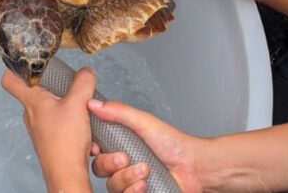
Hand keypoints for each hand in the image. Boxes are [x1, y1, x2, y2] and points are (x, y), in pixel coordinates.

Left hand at [1, 69, 95, 190]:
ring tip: (84, 113)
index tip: (30, 64)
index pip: (10, 79)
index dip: (17, 68)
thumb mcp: (78, 103)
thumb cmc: (65, 142)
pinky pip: (61, 125)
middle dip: (57, 88)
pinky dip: (74, 125)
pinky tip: (86, 131)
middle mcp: (31, 114)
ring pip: (53, 109)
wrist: (66, 173)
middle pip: (38, 93)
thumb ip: (83, 83)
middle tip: (72, 87)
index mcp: (32, 101)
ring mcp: (39, 128)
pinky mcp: (50, 140)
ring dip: (70, 109)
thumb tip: (86, 72)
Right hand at [88, 100, 205, 192]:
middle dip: (111, 163)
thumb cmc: (175, 144)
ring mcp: (130, 181)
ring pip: (111, 184)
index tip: (95, 148)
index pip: (95, 148)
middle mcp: (123, 163)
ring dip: (127, 177)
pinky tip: (144, 185)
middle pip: (99, 168)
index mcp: (121, 144)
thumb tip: (93, 104)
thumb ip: (118, 112)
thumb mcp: (144, 122)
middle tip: (126, 158)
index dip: (92, 149)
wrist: (195, 168)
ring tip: (145, 171)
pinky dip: (133, 191)